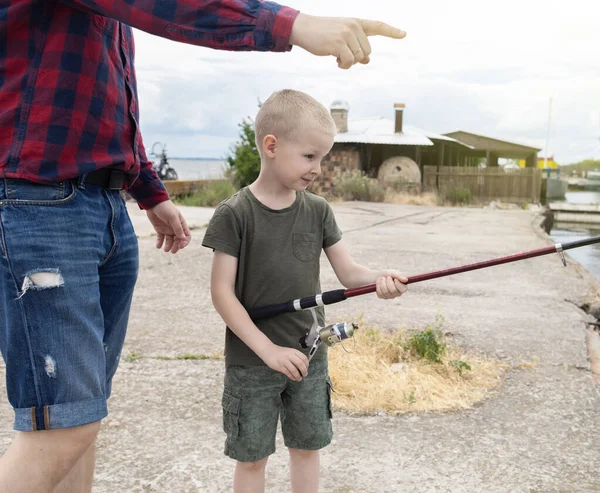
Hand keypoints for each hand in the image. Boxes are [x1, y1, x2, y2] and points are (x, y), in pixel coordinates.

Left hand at [145, 200, 191, 252]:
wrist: (153, 203)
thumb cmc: (165, 208)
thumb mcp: (173, 217)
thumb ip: (178, 228)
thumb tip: (183, 238)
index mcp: (181, 224)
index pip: (186, 236)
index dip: (185, 242)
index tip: (180, 246)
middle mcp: (175, 228)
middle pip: (178, 240)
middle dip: (176, 246)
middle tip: (172, 251)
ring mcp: (167, 229)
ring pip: (169, 240)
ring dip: (168, 246)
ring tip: (165, 250)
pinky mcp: (159, 229)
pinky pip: (161, 238)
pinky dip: (160, 243)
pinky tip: (158, 246)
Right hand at [260, 344, 308, 381]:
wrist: (268, 351)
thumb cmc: (279, 352)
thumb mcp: (289, 352)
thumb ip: (296, 357)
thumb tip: (303, 366)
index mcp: (293, 351)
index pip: (304, 358)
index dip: (307, 364)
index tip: (307, 368)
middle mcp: (290, 355)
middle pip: (300, 364)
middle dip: (304, 371)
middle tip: (305, 374)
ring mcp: (284, 361)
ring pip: (294, 370)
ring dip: (298, 376)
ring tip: (299, 378)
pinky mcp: (280, 366)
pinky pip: (288, 373)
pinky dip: (292, 377)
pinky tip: (293, 378)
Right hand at [289, 14, 405, 69]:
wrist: (303, 28)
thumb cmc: (322, 34)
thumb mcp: (341, 37)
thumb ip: (355, 45)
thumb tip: (367, 60)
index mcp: (356, 22)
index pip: (377, 26)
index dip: (392, 31)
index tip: (404, 34)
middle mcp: (354, 26)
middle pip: (367, 51)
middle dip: (357, 58)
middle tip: (342, 56)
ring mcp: (346, 34)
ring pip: (359, 58)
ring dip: (349, 63)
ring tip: (337, 58)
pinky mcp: (338, 43)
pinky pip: (349, 62)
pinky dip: (344, 66)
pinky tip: (335, 61)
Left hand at [375, 270, 407, 298]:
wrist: (380, 275)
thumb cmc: (389, 274)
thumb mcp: (394, 273)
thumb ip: (399, 276)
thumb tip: (406, 280)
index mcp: (403, 288)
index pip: (402, 289)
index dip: (398, 284)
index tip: (395, 279)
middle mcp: (397, 294)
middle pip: (393, 290)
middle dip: (388, 282)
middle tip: (387, 276)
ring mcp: (389, 296)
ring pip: (385, 292)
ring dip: (383, 282)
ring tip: (383, 278)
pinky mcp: (382, 296)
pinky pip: (380, 293)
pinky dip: (378, 285)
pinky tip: (379, 281)